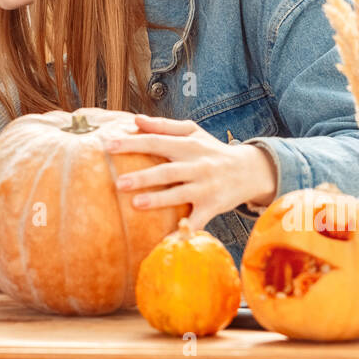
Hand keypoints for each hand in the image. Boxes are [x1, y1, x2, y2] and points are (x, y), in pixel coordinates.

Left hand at [105, 115, 276, 230]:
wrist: (249, 170)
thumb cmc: (212, 150)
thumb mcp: (193, 132)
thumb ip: (164, 126)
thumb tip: (136, 119)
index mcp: (188, 145)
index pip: (156, 142)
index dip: (133, 143)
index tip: (109, 146)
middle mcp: (197, 166)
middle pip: (167, 171)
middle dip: (143, 177)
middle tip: (119, 182)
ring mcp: (205, 188)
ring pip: (179, 195)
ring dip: (158, 200)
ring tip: (135, 204)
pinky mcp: (213, 207)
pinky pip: (197, 221)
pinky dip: (183, 230)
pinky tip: (166, 239)